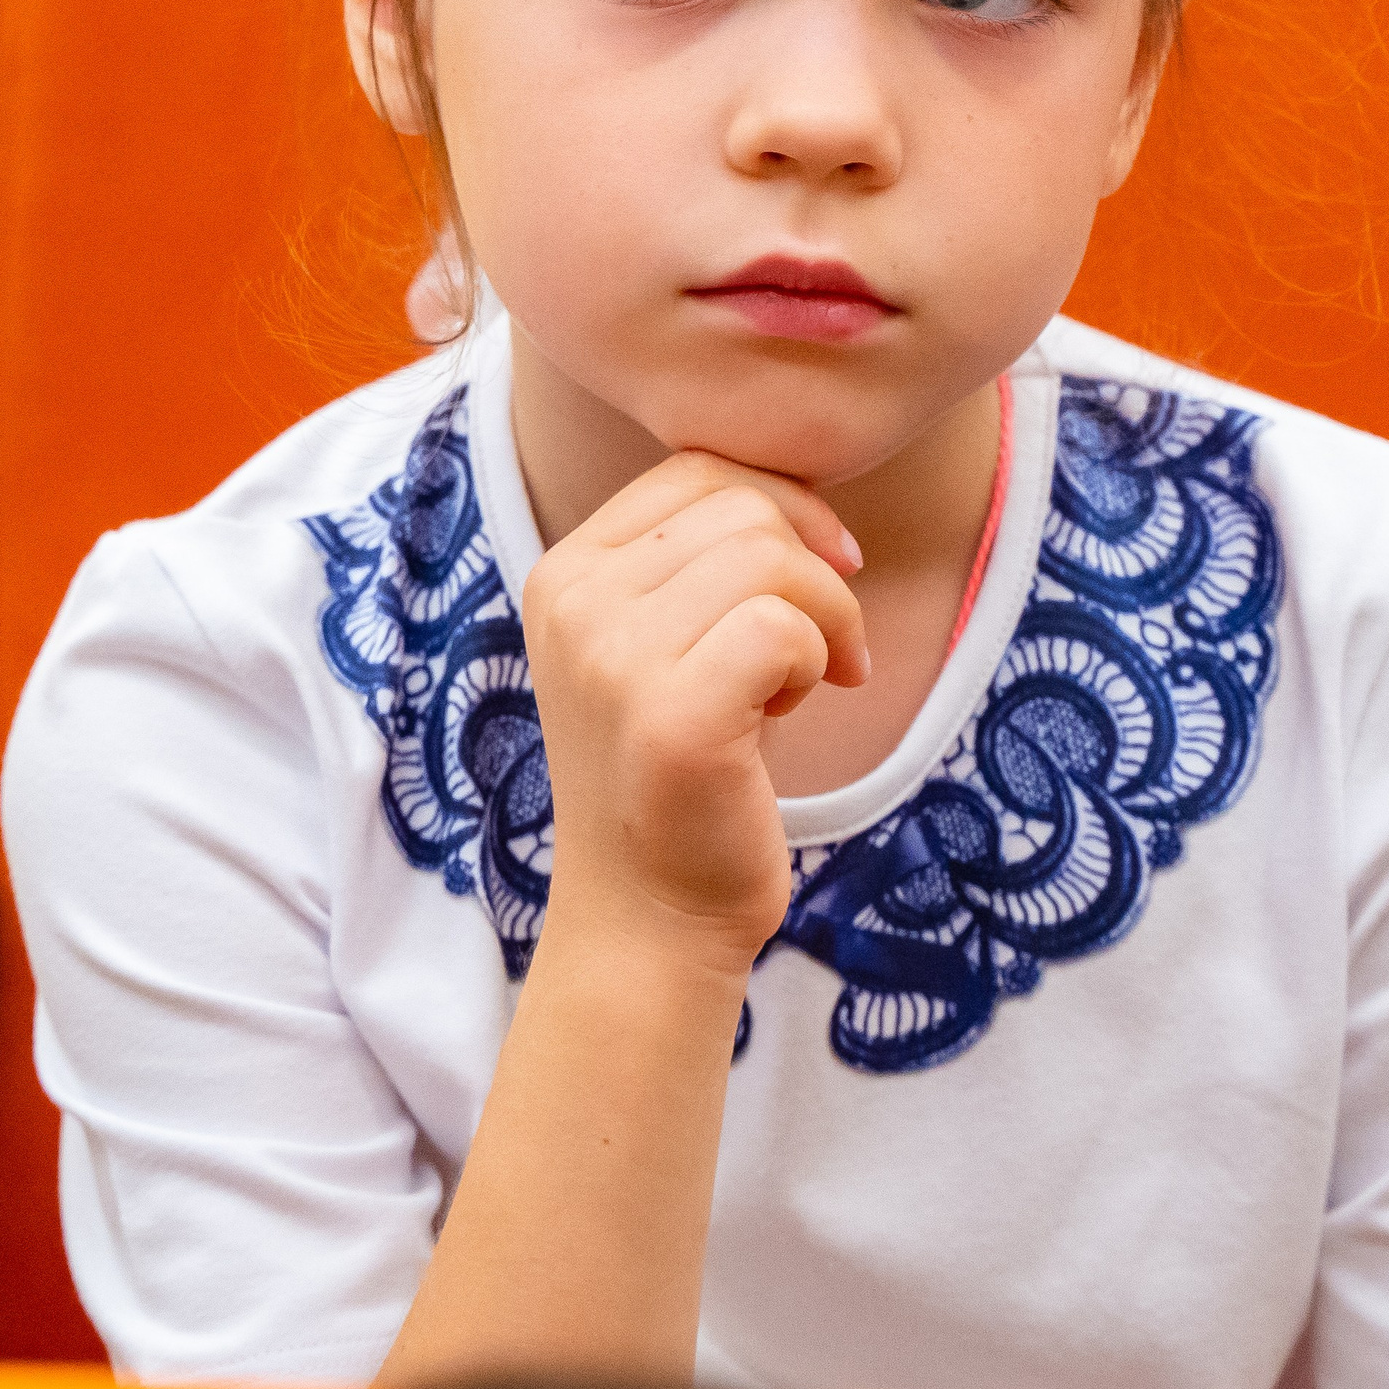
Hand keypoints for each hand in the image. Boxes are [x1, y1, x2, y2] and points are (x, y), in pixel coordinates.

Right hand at [521, 452, 867, 978]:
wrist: (649, 917)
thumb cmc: (681, 775)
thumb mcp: (664, 644)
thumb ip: (702, 561)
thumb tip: (809, 497)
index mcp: (565, 572)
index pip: (696, 470)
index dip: (784, 507)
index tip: (824, 574)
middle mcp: (573, 602)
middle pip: (742, 506)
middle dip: (813, 571)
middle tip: (814, 654)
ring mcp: (612, 658)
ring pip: (772, 558)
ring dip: (822, 621)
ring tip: (798, 687)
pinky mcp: (671, 716)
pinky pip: (785, 627)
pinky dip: (818, 664)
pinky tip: (792, 716)